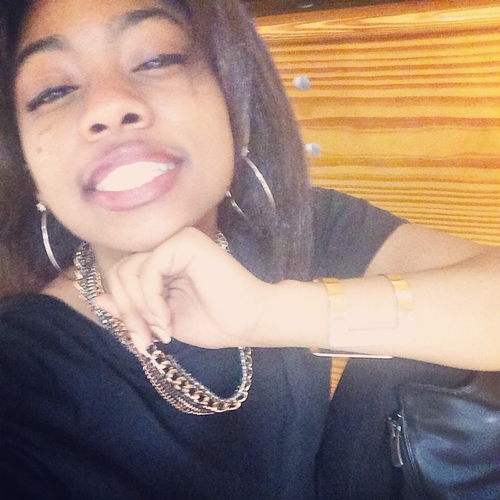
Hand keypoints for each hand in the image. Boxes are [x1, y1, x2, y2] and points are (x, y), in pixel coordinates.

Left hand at [94, 227, 276, 351]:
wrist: (250, 322)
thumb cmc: (214, 322)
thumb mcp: (162, 319)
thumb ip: (132, 307)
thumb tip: (98, 299)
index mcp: (163, 261)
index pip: (123, 276)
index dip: (125, 309)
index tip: (142, 341)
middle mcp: (167, 245)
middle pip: (120, 272)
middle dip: (128, 311)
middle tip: (146, 340)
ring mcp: (176, 241)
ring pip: (128, 270)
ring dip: (139, 308)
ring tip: (162, 330)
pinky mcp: (184, 243)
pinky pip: (148, 269)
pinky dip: (150, 299)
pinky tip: (167, 318)